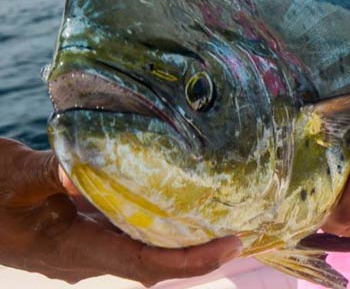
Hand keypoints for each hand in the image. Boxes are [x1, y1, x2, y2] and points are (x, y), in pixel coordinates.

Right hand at [0, 138, 239, 284]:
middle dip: (197, 249)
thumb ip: (52, 174)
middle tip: (241, 224)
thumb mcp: (14, 176)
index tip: (231, 244)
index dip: (191, 260)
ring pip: (140, 245)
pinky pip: (125, 229)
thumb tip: (82, 172)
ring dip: (179, 234)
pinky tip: (175, 193)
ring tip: (221, 209)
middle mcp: (82, 256)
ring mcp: (80, 246)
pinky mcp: (77, 231)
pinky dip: (154, 216)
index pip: (145, 264)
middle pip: (152, 260)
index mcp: (71, 250)